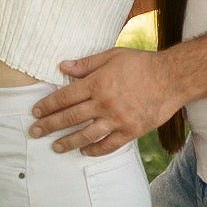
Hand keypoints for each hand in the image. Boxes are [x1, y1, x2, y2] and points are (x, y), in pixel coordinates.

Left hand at [29, 47, 181, 155]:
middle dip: (49, 125)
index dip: (47, 105)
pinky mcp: (130, 131)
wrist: (172, 78)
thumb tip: (62, 66)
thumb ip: (86, 64)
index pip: (64, 97)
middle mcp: (104, 103)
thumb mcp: (112, 56)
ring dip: (67, 142)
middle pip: (70, 117)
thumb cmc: (141, 63)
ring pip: (85, 135)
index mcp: (97, 83)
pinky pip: (108, 145)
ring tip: (55, 147)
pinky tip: (84, 151)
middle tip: (34, 132)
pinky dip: (94, 150)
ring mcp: (117, 119)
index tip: (35, 112)